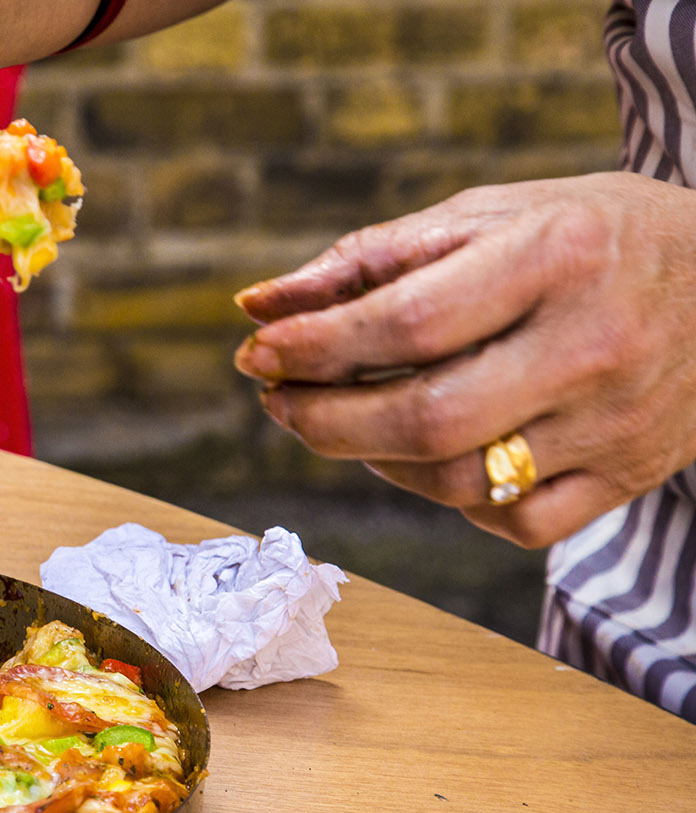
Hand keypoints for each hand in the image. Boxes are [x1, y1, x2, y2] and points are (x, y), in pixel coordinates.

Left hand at [233, 173, 695, 548]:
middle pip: (425, 419)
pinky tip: (430, 457)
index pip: (406, 322)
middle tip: (280, 401)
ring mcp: (617, 421)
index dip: (313, 348)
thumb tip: (257, 306)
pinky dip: (451, 499)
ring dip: (374, 460)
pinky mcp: (630, 475)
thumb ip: (368, 260)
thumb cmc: (587, 237)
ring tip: (346, 421)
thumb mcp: (488, 216)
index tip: (258, 353)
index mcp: (558, 256)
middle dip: (325, 420)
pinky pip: (514, 522)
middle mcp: (594, 344)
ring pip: (459, 481)